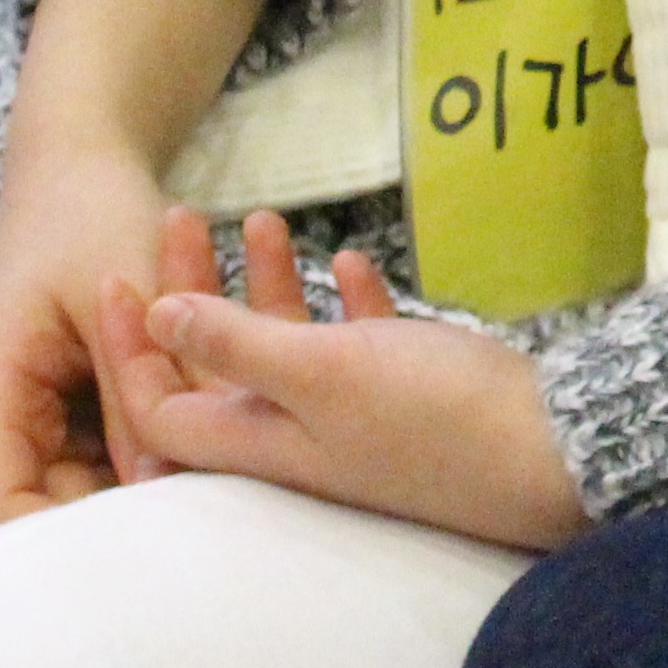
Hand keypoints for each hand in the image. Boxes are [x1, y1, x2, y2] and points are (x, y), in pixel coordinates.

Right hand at [0, 129, 181, 525]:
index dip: (70, 548)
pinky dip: (146, 440)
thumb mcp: (123, 296)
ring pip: (85, 483)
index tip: (151, 559)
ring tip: (221, 451)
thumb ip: (134, 398)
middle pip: (51, 505)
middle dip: (130, 510)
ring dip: (147, 472)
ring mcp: (15, 417)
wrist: (77, 167)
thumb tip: (158, 495)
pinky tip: (206, 425)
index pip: (5, 511)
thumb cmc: (94, 214)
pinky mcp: (48, 409)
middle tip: (217, 505)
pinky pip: (100, 450)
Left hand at [104, 207, 593, 550]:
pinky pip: (356, 348)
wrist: (551, 450)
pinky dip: (345, 304)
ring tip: (269, 218)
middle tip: (185, 217)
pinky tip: (352, 261)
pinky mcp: (406, 402)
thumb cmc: (430, 416)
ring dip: (271, 285)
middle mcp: (295, 439)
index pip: (160, 408)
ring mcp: (352, 421)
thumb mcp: (321, 371)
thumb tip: (155, 317)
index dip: (128, 348)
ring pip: (288, 347)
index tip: (116, 274)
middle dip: (196, 291)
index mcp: (260, 445)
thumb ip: (235, 342)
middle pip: (218, 366)